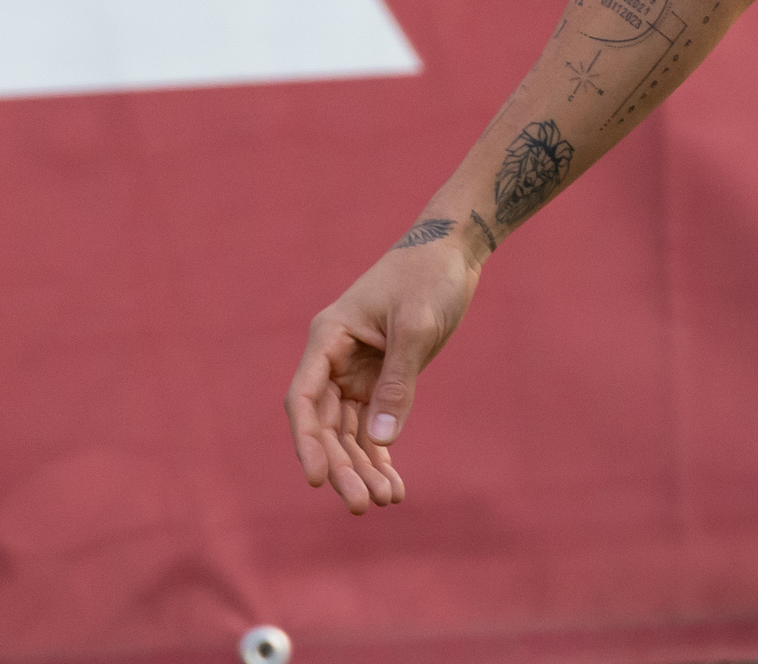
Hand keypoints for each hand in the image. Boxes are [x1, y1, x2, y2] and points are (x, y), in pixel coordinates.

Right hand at [283, 226, 480, 515]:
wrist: (452, 251)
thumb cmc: (429, 276)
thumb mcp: (415, 326)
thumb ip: (398, 382)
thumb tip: (381, 441)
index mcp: (328, 337)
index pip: (305, 398)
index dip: (307, 442)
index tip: (316, 479)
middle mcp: (334, 359)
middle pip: (326, 425)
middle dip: (342, 466)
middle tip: (363, 506)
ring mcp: (356, 372)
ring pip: (348, 433)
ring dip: (363, 467)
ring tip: (387, 501)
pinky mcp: (380, 381)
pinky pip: (372, 427)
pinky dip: (381, 456)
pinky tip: (395, 486)